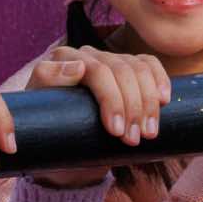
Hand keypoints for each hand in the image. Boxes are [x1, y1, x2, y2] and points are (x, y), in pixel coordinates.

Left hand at [23, 46, 170, 187]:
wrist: (60, 145)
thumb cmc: (46, 130)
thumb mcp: (38, 113)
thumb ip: (47, 81)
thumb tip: (77, 67)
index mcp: (62, 60)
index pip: (95, 71)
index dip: (111, 99)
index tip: (115, 131)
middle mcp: (87, 55)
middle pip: (120, 71)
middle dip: (131, 107)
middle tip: (133, 139)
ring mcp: (109, 60)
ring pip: (138, 69)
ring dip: (148, 102)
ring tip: (148, 133)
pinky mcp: (127, 69)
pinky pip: (148, 65)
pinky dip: (159, 80)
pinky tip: (164, 100)